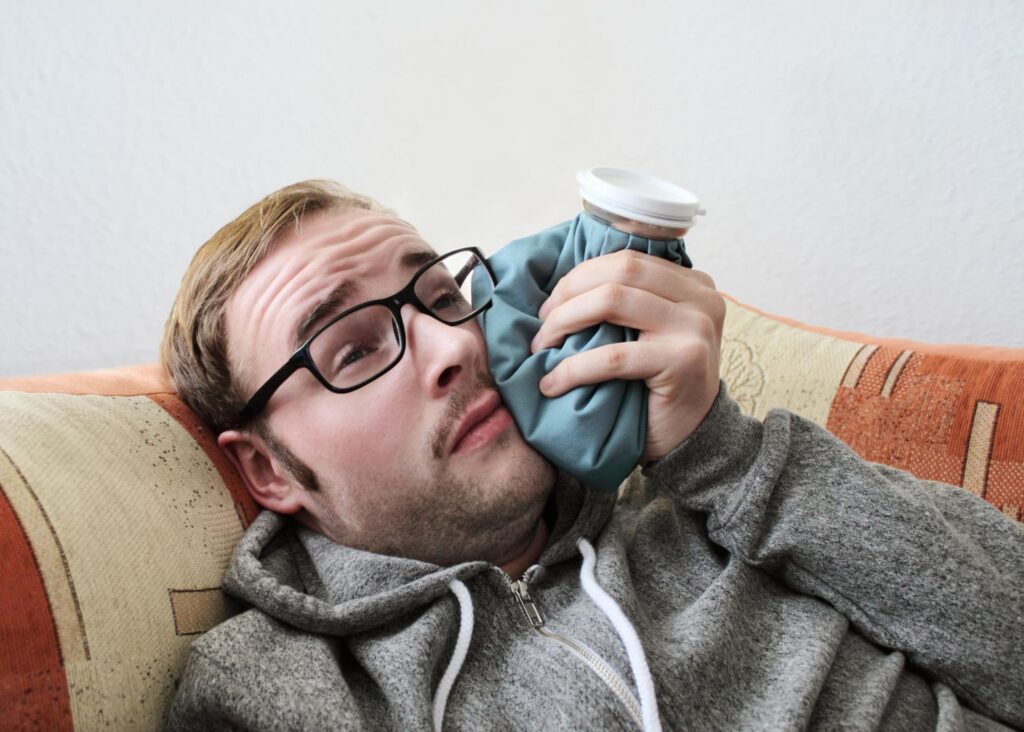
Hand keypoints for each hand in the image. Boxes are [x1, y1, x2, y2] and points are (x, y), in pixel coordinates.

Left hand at [530, 249, 724, 463]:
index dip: (580, 277)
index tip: (551, 305)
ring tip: (541, 347)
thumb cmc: (658, 386)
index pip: (627, 261)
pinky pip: (612, 356)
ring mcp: (695, 327)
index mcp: (692, 284)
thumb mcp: (650, 332)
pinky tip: (552, 383)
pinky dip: (573, 368)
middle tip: (542, 324)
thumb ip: (628, 303)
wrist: (692, 439)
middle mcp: (701, 298)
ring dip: (564, 322)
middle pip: (619, 272)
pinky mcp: (683, 361)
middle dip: (569, 293)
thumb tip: (563, 285)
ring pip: (612, 301)